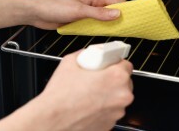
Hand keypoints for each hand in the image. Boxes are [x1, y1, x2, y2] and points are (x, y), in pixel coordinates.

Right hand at [0, 50, 133, 130]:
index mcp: (116, 77)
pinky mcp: (110, 124)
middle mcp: (121, 96)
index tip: (107, 65)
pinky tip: (88, 105)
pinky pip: (110, 111)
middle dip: (112, 79)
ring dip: (108, 95)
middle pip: (124, 82)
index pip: (126, 64)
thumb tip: (89, 54)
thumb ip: (85, 54)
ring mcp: (117, 112)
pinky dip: (102, 108)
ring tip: (89, 94)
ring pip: (118, 98)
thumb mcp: (70, 62)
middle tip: (96, 79)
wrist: (52, 120)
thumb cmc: (60, 95)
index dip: (115, 63)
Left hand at [28, 0, 125, 29]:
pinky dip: (99, 30)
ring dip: (109, 25)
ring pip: (102, 19)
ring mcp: (86, 12)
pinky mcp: (80, 21)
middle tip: (130, 28)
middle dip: (119, 19)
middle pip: (110, 11)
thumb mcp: (79, 11)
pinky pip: (93, 25)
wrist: (38, 13)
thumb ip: (98, 13)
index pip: (115, 2)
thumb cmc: (54, 6)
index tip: (135, 17)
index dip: (126, 9)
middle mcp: (91, 3)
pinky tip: (103, 35)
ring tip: (120, 33)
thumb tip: (116, 14)